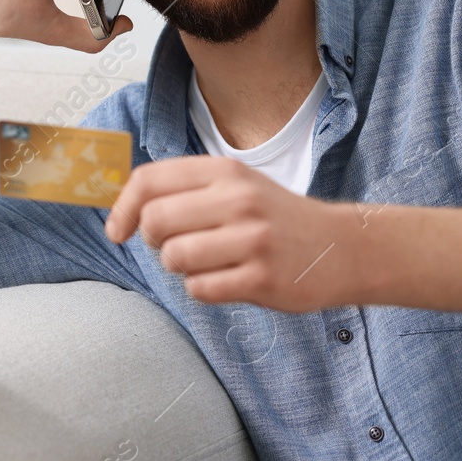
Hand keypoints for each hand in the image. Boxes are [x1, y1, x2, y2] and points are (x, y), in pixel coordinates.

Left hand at [104, 156, 350, 311]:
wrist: (341, 247)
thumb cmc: (276, 219)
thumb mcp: (237, 185)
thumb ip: (186, 190)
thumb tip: (126, 206)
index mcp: (225, 171)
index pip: (150, 180)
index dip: (123, 208)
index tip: (119, 230)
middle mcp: (238, 199)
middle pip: (156, 221)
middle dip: (154, 242)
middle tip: (175, 247)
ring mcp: (252, 239)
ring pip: (175, 258)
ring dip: (181, 268)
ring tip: (208, 263)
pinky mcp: (262, 277)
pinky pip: (201, 289)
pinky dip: (203, 289)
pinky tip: (227, 281)